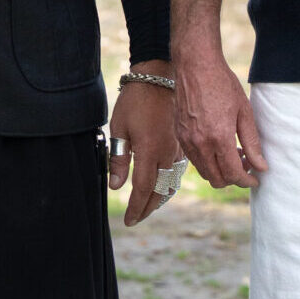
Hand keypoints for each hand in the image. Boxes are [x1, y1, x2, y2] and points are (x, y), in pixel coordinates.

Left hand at [107, 61, 179, 227]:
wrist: (158, 77)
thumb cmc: (135, 101)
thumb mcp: (119, 128)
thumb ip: (118, 158)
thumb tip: (117, 186)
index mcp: (150, 151)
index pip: (143, 190)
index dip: (136, 208)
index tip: (129, 220)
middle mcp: (167, 154)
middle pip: (160, 192)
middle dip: (148, 208)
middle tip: (137, 218)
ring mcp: (178, 149)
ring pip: (171, 183)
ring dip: (159, 198)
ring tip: (148, 206)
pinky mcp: (182, 143)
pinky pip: (177, 170)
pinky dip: (169, 183)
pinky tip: (162, 185)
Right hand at [174, 51, 264, 188]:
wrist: (196, 66)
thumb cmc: (223, 85)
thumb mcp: (244, 112)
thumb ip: (252, 143)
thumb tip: (261, 167)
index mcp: (219, 138)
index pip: (233, 174)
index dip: (247, 180)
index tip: (255, 178)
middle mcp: (200, 143)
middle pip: (217, 179)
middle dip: (234, 178)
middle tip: (246, 164)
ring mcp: (187, 141)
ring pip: (204, 172)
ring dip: (220, 170)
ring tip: (234, 153)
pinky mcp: (179, 135)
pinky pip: (194, 160)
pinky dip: (208, 161)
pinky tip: (218, 145)